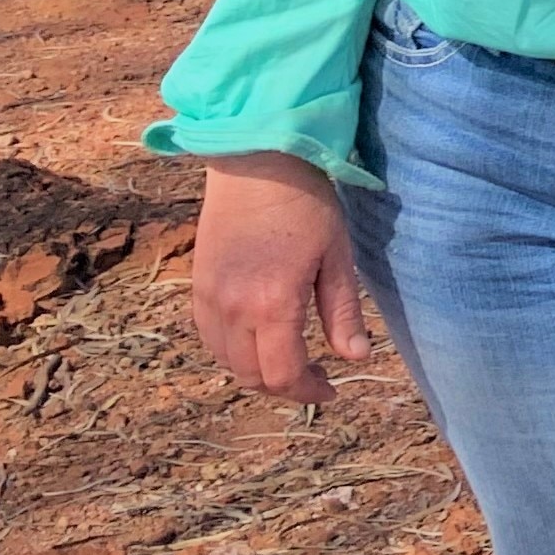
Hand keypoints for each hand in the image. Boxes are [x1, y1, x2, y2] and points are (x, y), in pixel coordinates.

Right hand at [191, 152, 370, 406]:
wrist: (257, 162)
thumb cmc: (306, 204)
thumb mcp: (337, 256)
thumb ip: (343, 313)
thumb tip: (357, 358)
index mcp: (272, 305)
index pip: (284, 374)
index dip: (309, 392)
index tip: (332, 390)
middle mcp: (233, 311)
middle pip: (252, 376)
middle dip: (286, 385)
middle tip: (316, 375)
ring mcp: (209, 300)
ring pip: (227, 362)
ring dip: (257, 371)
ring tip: (291, 358)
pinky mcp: (197, 288)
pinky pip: (210, 339)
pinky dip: (233, 352)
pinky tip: (259, 338)